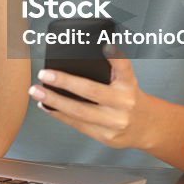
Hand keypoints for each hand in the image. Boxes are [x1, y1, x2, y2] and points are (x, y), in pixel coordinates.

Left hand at [27, 48, 148, 149]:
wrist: (146, 126)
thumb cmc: (129, 98)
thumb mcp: (126, 80)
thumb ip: (110, 70)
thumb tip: (78, 58)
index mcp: (129, 84)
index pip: (124, 67)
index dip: (115, 56)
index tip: (106, 46)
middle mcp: (124, 103)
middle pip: (91, 91)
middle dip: (64, 83)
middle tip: (44, 74)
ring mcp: (115, 122)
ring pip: (79, 112)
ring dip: (54, 101)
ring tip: (37, 91)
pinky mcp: (105, 137)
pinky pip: (78, 125)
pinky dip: (59, 115)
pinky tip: (47, 106)